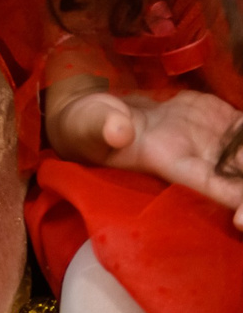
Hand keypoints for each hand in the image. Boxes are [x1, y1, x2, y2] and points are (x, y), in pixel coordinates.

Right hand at [51, 80, 242, 224]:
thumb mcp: (87, 123)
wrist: (98, 114)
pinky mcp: (217, 118)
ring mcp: (211, 139)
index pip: (214, 186)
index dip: (237, 198)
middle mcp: (199, 158)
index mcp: (169, 162)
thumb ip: (100, 124)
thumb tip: (118, 128)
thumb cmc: (86, 124)